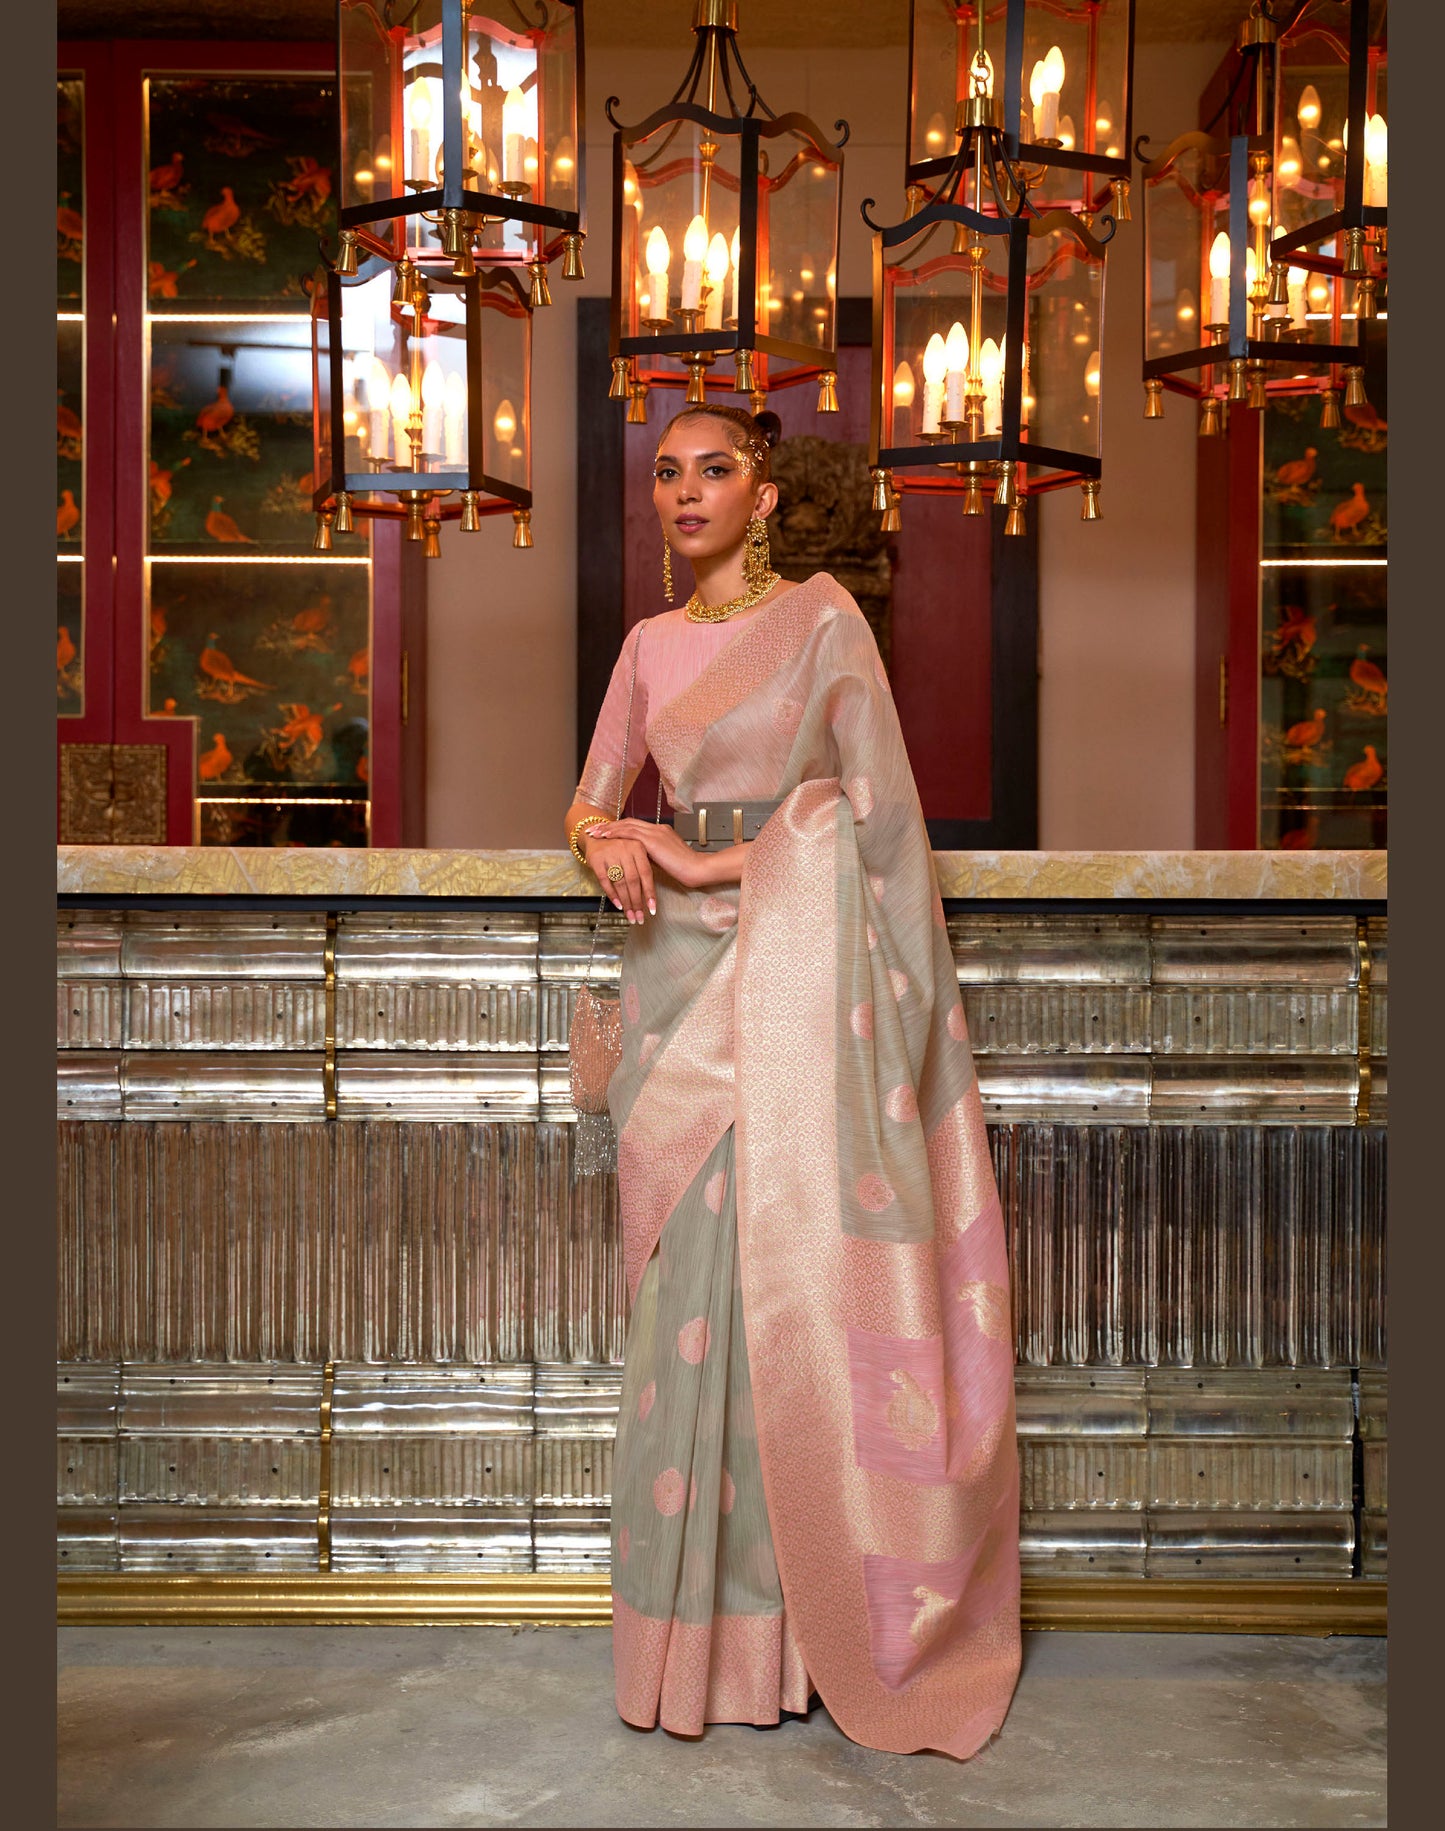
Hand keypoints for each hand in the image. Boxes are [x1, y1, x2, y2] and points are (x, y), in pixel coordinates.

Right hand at [583, 830, 655, 922]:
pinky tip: (618, 905)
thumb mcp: (634, 852)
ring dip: (626, 902)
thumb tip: (650, 896)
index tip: (652, 909)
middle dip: (637, 902)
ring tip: (630, 915)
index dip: (650, 893)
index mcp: (638, 847)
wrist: (597, 836)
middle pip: (633, 881)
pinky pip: (605, 881)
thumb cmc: (619, 847)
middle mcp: (625, 849)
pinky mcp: (596, 859)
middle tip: (639, 917)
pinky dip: (612, 894)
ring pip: (620, 883)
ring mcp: (610, 854)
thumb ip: (642, 868)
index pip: (646, 874)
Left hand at [592, 818, 709, 892]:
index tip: (607, 832)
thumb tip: (639, 860)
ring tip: (595, 833)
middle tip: (595, 829)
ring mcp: (655, 832)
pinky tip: (605, 837)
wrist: (696, 868)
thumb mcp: (666, 860)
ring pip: (626, 825)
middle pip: (628, 822)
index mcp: (662, 832)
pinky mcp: (652, 840)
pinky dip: (615, 833)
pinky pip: (629, 833)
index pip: (636, 826)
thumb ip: (653, 856)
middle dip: (610, 826)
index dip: (620, 828)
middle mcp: (657, 828)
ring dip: (608, 828)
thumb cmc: (685, 869)